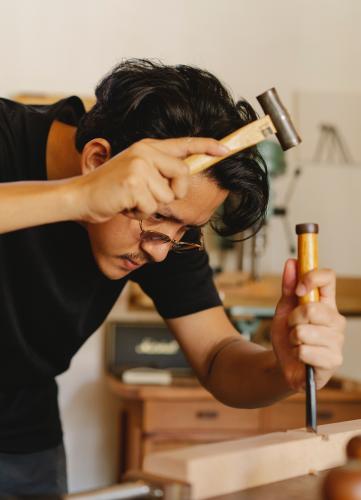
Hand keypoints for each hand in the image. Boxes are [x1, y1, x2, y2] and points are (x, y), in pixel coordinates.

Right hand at [73, 137, 227, 222]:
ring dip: (152, 206)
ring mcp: (139, 166)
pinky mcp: (133, 183)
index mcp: (148, 147)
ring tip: (132, 199)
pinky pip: (152, 208)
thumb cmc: (112, 189)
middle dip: (175, 192)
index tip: (226, 149)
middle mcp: (145, 152)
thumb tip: (183, 178)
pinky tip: (125, 205)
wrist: (82, 195)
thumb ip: (159, 170)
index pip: (184, 143)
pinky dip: (140, 214)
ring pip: (168, 196)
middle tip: (154, 196)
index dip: (207, 146)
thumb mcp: (136, 171)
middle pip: (183, 175)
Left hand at [271, 259, 345, 391]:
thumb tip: (291, 262)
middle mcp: (336, 320)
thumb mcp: (284, 309)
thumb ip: (288, 288)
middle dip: (293, 318)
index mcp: (327, 303)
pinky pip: (305, 351)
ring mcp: (337, 341)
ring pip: (305, 331)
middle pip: (313, 308)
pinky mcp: (333, 360)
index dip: (311, 278)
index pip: (328, 278)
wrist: (285, 365)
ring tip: (297, 343)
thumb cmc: (288, 336)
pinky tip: (301, 357)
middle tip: (292, 326)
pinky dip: (296, 353)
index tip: (297, 290)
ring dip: (293, 338)